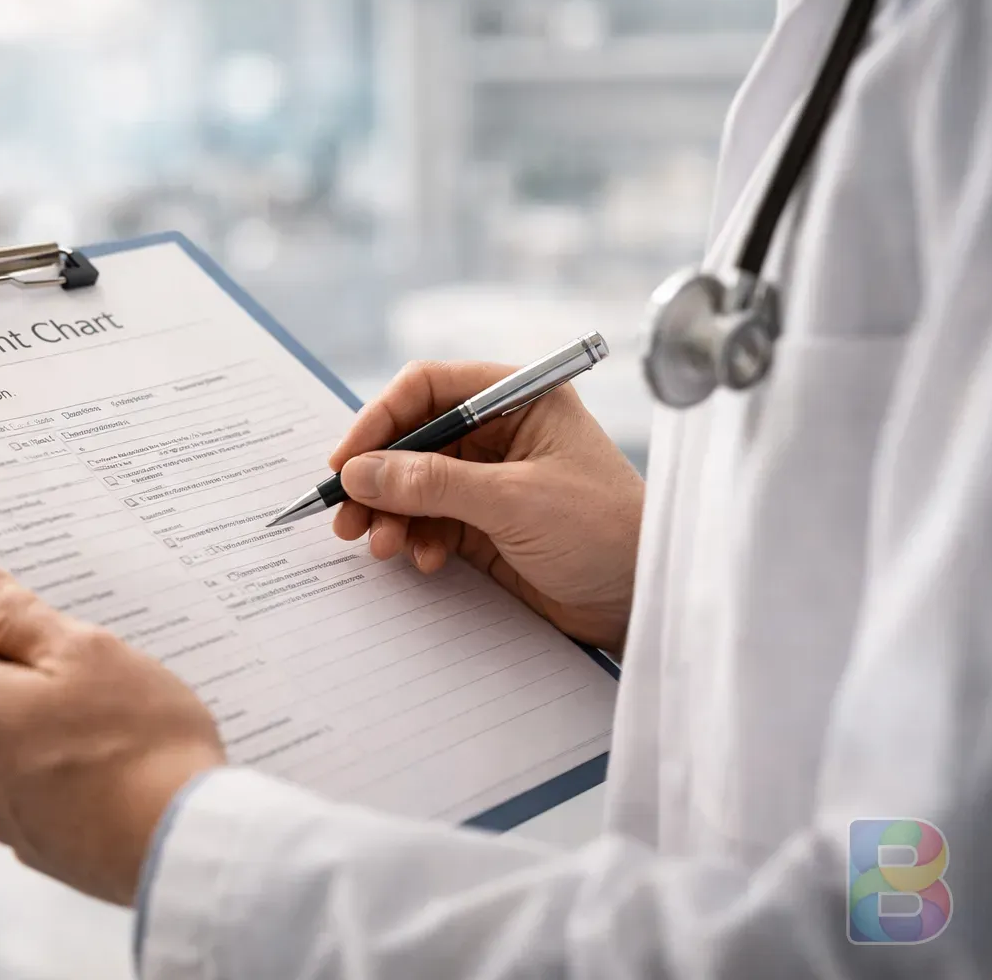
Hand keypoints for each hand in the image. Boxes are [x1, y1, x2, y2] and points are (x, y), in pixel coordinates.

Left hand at [0, 561, 226, 904]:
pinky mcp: (38, 849)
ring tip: (114, 729)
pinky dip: (66, 778)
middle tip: (93, 673)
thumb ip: (14, 612)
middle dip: (25, 678)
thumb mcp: (83, 651)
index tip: (33, 617)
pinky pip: (39, 794)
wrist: (183, 845)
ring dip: (46, 731)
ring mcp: (2, 817)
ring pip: (11, 748)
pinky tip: (116, 774)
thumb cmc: (138, 737)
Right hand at [331, 360, 643, 652]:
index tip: (346, 462)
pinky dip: (416, 539)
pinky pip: (430, 522)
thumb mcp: (514, 500)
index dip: (380, 421)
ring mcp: (491, 480)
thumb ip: (432, 484)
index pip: (427, 389)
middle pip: (412, 439)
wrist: (645, 602)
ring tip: (382, 547)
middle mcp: (501, 432)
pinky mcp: (486, 524)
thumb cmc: (605, 532)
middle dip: (378, 478)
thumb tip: (361, 474)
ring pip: (414, 485)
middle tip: (347, 516)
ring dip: (391, 514)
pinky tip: (423, 561)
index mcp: (518, 399)